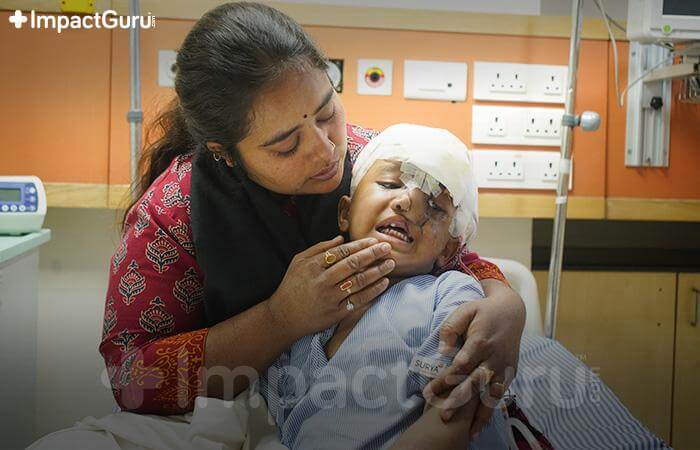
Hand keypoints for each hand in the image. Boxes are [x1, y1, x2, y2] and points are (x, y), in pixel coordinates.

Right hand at [267, 235, 393, 339]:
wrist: (283, 317)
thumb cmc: (291, 286)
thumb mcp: (299, 262)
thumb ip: (319, 248)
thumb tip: (341, 238)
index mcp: (313, 266)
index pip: (341, 252)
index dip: (359, 245)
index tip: (374, 241)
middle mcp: (322, 282)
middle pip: (352, 265)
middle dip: (372, 255)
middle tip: (387, 248)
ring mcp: (330, 299)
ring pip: (358, 282)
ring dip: (377, 272)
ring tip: (390, 264)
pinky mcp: (336, 314)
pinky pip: (359, 301)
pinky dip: (373, 292)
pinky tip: (383, 283)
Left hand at [423, 282, 524, 438]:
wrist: (512, 311)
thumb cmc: (482, 311)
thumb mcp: (465, 311)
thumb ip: (451, 328)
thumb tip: (443, 351)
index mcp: (481, 341)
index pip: (461, 365)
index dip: (446, 380)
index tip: (429, 391)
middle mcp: (494, 357)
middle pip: (475, 383)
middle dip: (459, 401)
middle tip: (444, 416)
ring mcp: (504, 366)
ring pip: (491, 394)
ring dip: (480, 413)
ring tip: (467, 432)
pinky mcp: (510, 372)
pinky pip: (500, 394)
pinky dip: (492, 410)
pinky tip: (481, 424)